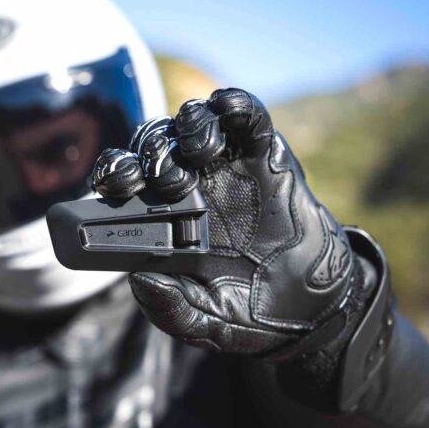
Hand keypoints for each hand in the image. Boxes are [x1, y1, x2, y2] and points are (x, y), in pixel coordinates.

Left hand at [92, 89, 362, 354]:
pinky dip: (234, 105)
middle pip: (154, 144)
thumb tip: (139, 281)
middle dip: (152, 151)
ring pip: (192, 121)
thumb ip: (173, 309)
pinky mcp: (264, 153)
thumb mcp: (208, 322)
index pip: (125, 181)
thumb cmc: (250, 310)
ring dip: (189, 127)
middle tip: (166, 177)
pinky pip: (245, 116)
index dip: (115, 173)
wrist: (314, 304)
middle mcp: (187, 184)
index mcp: (161, 217)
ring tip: (200, 153)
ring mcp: (225, 165)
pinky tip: (227, 110)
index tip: (115, 182)